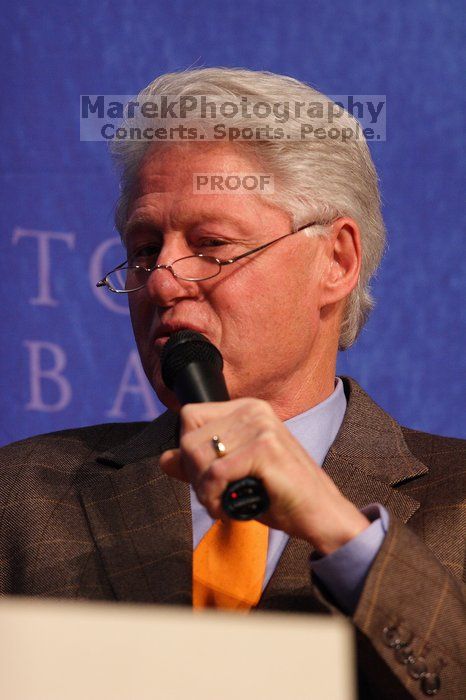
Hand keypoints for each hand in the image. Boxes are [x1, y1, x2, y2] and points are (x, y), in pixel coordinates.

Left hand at [159, 398, 369, 554]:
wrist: (321, 514)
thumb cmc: (279, 495)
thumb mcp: (233, 475)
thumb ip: (200, 463)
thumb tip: (164, 458)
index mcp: (247, 408)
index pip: (190, 416)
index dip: (188, 451)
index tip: (205, 478)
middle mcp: (253, 409)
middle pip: (189, 436)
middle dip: (193, 473)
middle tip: (215, 495)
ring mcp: (261, 426)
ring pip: (198, 454)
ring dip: (204, 490)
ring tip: (223, 503)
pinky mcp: (265, 449)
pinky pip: (215, 473)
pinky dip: (214, 497)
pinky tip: (228, 510)